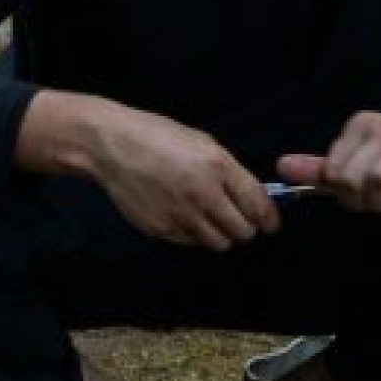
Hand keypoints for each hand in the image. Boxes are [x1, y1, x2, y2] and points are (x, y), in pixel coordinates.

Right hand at [17, 91, 276, 248]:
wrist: (111, 146)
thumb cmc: (159, 137)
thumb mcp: (203, 143)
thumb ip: (231, 172)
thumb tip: (254, 199)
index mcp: (217, 167)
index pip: (258, 207)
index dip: (269, 220)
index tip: (269, 224)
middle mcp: (202, 195)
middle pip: (242, 232)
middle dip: (245, 228)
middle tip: (238, 220)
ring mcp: (180, 215)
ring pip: (219, 243)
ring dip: (220, 234)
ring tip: (210, 219)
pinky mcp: (160, 229)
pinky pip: (191, 242)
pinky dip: (194, 235)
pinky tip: (184, 216)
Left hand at [277, 111, 380, 213]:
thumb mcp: (355, 165)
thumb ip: (319, 169)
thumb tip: (281, 166)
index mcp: (361, 124)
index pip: (333, 172)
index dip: (343, 193)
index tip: (358, 192)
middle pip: (353, 179)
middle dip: (363, 201)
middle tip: (378, 200)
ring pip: (380, 182)